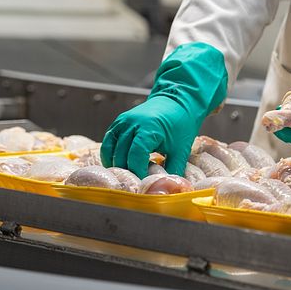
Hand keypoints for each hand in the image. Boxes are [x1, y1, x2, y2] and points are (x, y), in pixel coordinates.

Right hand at [102, 42, 226, 176]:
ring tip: (127, 177)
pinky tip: (118, 165)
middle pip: (122, 155)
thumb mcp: (181, 149)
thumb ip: (173, 169)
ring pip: (112, 150)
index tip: (143, 185)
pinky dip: (110, 155)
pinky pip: (109, 142)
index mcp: (148, 129)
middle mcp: (132, 124)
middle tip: (135, 184)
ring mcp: (123, 122)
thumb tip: (168, 188)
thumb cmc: (181, 125)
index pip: (135, 157)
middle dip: (128, 172)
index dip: (137, 173)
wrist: (178, 101)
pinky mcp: (119, 122)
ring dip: (118, 165)